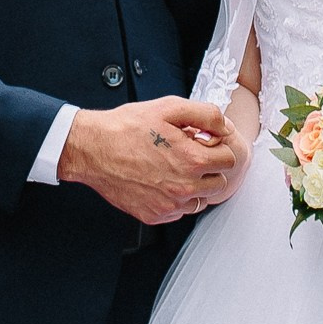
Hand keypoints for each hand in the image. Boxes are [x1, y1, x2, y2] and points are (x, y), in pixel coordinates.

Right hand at [59, 98, 240, 224]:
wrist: (93, 149)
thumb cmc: (127, 127)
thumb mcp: (170, 107)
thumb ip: (206, 114)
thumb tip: (225, 127)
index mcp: (192, 160)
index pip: (229, 161)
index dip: (218, 147)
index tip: (204, 143)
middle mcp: (184, 188)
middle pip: (218, 183)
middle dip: (209, 167)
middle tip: (189, 154)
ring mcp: (169, 206)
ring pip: (200, 200)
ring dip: (194, 186)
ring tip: (174, 167)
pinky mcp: (154, 216)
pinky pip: (179, 212)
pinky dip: (175, 199)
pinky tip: (160, 180)